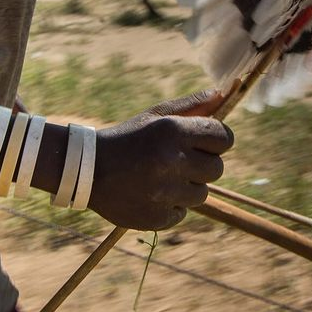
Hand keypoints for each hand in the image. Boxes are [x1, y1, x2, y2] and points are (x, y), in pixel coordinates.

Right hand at [88, 91, 233, 229]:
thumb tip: (222, 93)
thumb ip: (192, 105)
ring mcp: (164, 193)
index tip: (206, 141)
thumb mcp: (156, 115)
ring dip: (188, 186)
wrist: (87, 170)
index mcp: (173, 131)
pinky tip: (152, 193)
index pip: (224, 137)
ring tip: (163, 177)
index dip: (218, 139)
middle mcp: (171, 162)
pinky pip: (182, 212)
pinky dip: (171, 205)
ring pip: (202, 193)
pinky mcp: (156, 217)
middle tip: (181, 160)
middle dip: (205, 163)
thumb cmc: (129, 137)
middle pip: (218, 168)